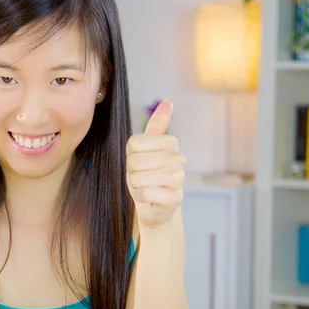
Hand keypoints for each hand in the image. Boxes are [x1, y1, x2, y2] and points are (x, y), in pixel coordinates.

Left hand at [126, 100, 185, 227]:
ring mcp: (179, 179)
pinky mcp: (174, 198)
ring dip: (136, 186)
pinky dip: (141, 197)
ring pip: (139, 178)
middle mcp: (178, 158)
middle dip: (132, 173)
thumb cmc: (148, 175)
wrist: (156, 207)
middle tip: (142, 177)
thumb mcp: (146, 149)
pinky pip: (145, 193)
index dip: (130, 155)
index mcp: (170, 143)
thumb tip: (168, 102)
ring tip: (146, 187)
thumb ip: (155, 126)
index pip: (134, 142)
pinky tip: (149, 198)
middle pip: (134, 161)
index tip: (139, 163)